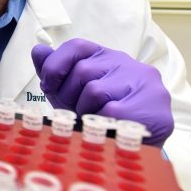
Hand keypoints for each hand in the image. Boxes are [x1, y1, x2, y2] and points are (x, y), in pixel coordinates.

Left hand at [31, 38, 172, 145]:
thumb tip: (38, 50)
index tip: (49, 86)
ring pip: (95, 91)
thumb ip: (54, 72)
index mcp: (105, 57)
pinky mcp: (152, 107)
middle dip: (69, 95)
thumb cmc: (97, 115)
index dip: (56, 66)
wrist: (134, 145)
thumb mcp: (69, 93)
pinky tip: (107, 128)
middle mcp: (126, 64)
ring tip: (92, 119)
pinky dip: (101, 123)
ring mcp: (143, 83)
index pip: (76, 46)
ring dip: (85, 111)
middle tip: (75, 111)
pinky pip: (111, 112)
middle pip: (83, 71)